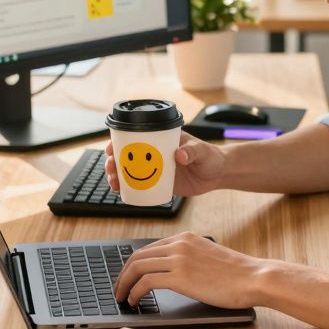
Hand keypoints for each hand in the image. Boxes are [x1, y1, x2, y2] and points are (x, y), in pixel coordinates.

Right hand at [104, 132, 225, 196]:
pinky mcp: (159, 182)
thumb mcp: (203, 152)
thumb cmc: (211, 157)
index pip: (136, 136)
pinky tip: (120, 192)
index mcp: (162, 139)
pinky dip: (127, 188)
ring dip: (117, 175)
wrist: (218, 174)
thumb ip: (193, 151)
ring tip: (113, 183)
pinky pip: (139, 184)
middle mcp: (155, 152)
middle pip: (127, 154)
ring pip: (130, 170)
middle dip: (113, 160)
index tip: (111, 148)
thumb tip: (180, 154)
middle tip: (111, 169)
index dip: (119, 141)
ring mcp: (155, 167)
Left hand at [113, 232, 270, 308]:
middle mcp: (179, 244)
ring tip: (123, 297)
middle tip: (119, 289)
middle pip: (137, 256)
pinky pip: (146, 282)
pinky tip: (135, 301)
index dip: (133, 264)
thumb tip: (169, 273)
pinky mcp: (180, 276)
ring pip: (137, 267)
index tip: (128, 278)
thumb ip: (188, 258)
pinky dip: (135, 292)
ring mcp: (179, 259)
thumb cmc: (236, 274)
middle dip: (123, 274)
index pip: (149, 248)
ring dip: (125, 284)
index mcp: (185, 238)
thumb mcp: (207, 257)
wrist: (253, 278)